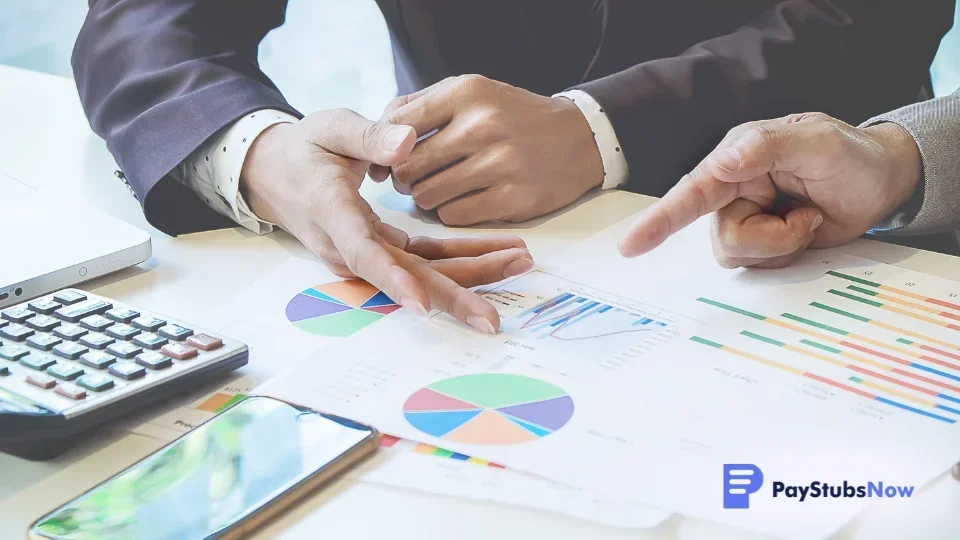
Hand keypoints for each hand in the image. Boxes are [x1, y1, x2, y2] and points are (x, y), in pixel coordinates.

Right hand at [241, 109, 535, 332]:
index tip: (423, 303)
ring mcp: (367, 254)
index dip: (394, 280)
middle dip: (452, 296)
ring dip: (470, 274)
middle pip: (405, 277)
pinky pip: (425, 259)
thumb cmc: (304, 149)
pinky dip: (462, 257)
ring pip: (423, 272)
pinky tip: (498, 254)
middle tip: (493, 318)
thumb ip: (369, 136)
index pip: (363, 252)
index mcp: (332, 212)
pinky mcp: (383, 251)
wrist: (278, 174)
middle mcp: (349, 245)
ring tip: (519, 263)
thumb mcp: (330, 128)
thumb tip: (407, 142)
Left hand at [369, 75, 603, 224]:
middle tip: (413, 179)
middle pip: (408, 166)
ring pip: (427, 196)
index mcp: (468, 93)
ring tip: (440, 188)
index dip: (382, 149)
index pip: (398, 125)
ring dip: (426, 197)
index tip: (384, 160)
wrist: (576, 140)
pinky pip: (454, 216)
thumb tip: (374, 135)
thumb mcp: (471, 93)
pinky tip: (464, 200)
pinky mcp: (515, 198)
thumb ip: (421, 106)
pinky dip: (451, 212)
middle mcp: (484, 125)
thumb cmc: (511, 117)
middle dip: (402, 177)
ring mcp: (502, 163)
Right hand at [618, 113, 921, 267]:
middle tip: (809, 216)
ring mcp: (746, 218)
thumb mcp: (818, 142)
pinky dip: (789, 254)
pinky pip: (760, 265)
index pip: (693, 191)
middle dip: (772, 237)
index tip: (630, 246)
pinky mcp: (762, 243)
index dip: (660, 219)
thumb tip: (726, 160)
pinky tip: (806, 230)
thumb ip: (770, 146)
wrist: (882, 182)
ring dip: (783, 245)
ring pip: (740, 256)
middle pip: (725, 237)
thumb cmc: (852, 154)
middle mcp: (733, 190)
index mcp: (738, 159)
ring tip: (809, 219)